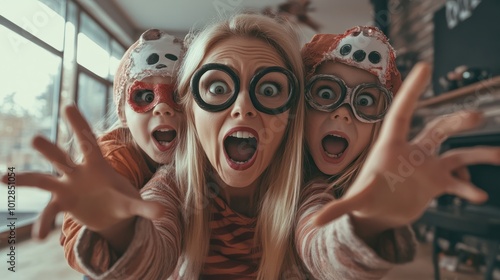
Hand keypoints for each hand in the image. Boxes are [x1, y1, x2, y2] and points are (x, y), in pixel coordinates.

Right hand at [1, 105, 162, 238]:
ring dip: (27, 178)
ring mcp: (67, 187)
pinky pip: (50, 211)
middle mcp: (78, 172)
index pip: (88, 141)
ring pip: (45, 179)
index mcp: (98, 165)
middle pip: (61, 157)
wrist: (113, 216)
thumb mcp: (134, 204)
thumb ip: (146, 208)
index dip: (79, 124)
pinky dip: (44, 223)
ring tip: (3, 177)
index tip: (68, 105)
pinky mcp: (63, 204)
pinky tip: (39, 237)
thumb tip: (162, 213)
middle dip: (49, 149)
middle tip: (34, 140)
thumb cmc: (122, 200)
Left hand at [314, 63, 499, 229]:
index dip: (412, 90)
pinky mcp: (436, 183)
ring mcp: (427, 167)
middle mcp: (413, 152)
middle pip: (438, 129)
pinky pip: (458, 181)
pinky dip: (468, 187)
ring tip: (498, 156)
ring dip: (477, 154)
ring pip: (457, 154)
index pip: (403, 112)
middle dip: (457, 122)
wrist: (378, 214)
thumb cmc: (365, 198)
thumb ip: (338, 208)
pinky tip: (477, 195)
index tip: (424, 66)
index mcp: (392, 147)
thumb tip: (314, 220)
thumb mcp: (355, 201)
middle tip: (477, 118)